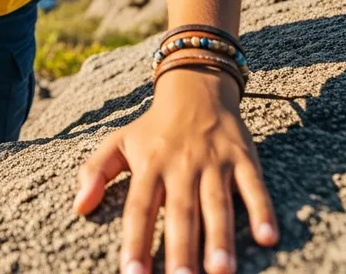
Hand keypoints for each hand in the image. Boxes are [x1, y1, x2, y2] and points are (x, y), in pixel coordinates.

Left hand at [72, 66, 278, 273]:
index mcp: (149, 165)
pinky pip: (254, 186)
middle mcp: (180, 165)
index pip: (139, 207)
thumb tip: (77, 207)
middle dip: (181, 248)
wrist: (194, 89)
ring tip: (221, 272)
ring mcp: (213, 161)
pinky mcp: (243, 157)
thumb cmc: (153, 128)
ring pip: (217, 202)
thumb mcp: (118, 142)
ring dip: (220, 238)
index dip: (135, 241)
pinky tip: (268, 237)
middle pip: (180, 211)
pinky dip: (262, 209)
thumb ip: (95, 171)